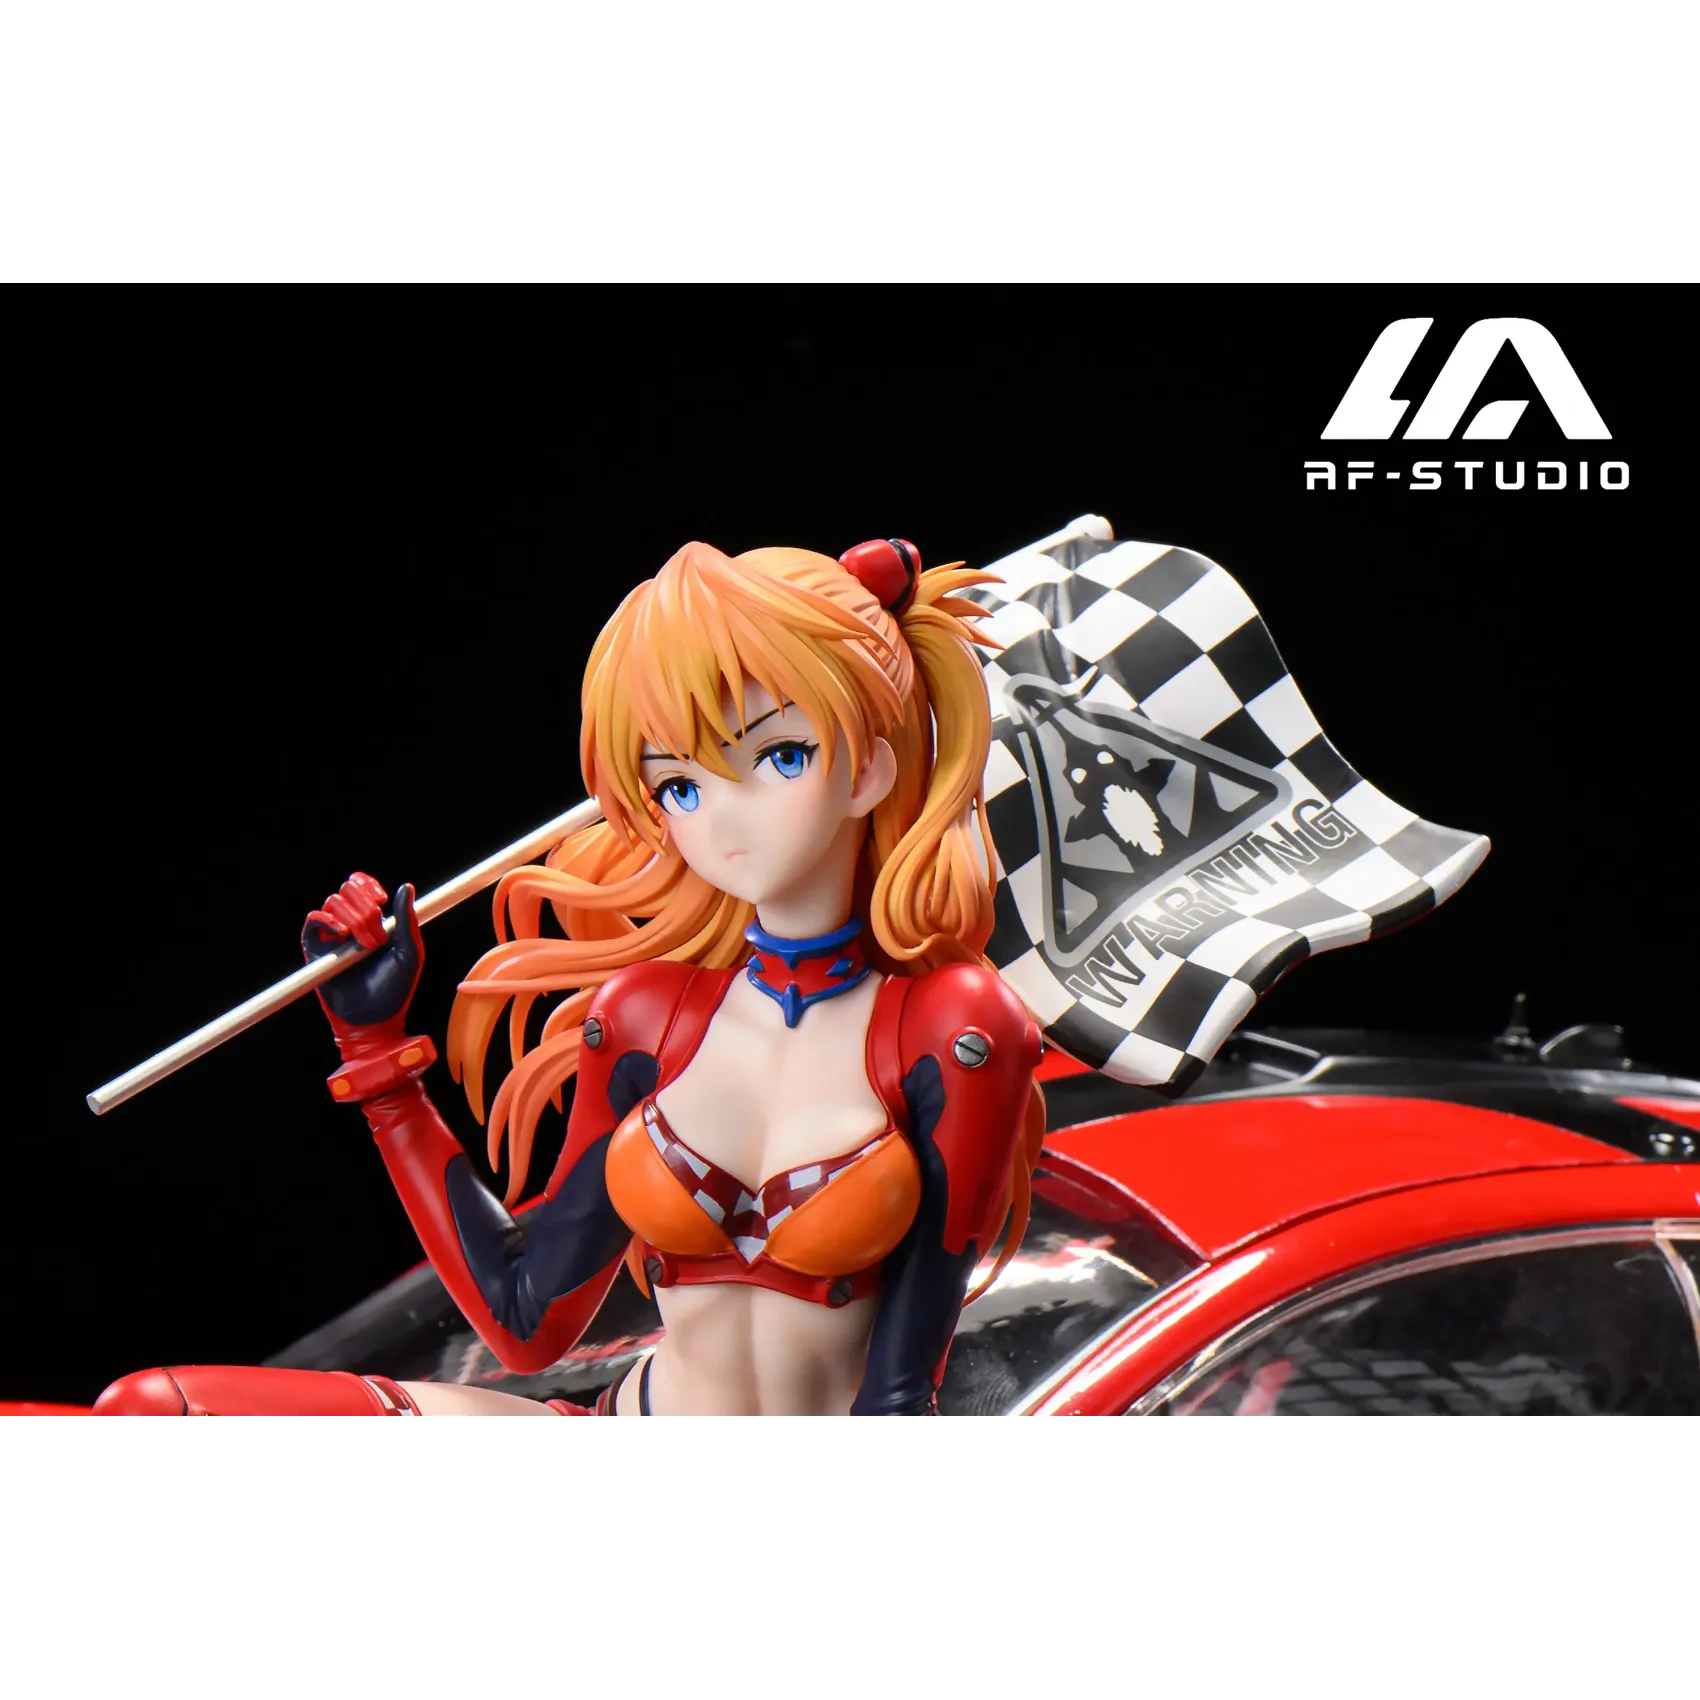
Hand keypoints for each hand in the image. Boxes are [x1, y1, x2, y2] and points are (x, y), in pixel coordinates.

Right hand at [303, 872, 424, 1035]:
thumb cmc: (396, 987)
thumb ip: (407, 919)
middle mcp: (351, 923)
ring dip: (354, 920)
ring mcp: (332, 935)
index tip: (381, 899)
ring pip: (333, 902)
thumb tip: (405, 887)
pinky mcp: (316, 949)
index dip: (368, 884)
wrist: (374, 1017)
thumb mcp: (410, 952)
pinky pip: (313, 919)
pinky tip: (342, 933)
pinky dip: (327, 920)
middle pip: (347, 890)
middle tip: (378, 938)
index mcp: (373, 920)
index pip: (361, 886)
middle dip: (365, 908)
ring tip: (367, 946)